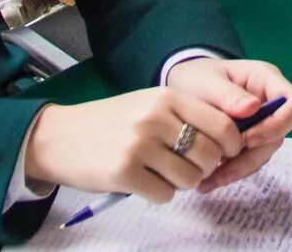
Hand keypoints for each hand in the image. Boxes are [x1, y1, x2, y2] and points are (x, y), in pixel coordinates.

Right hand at [25, 85, 241, 201]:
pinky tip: (144, 183)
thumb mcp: (148, 104)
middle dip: (206, 168)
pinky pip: (164, 194)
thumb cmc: (110, 122)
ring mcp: (139, 145)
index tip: (227, 153)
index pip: (221, 123)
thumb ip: (184, 116)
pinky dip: (160, 194)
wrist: (59, 136)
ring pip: (188, 178)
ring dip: (182, 183)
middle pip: (208, 154)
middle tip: (191, 169)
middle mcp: (155, 118)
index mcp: (166, 97)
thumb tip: (227, 141)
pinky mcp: (123, 172)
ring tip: (163, 175)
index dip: (232, 144)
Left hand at [167, 57, 291, 192]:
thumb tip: (253, 108)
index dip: (278, 126)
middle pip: (278, 136)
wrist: (182, 86)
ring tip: (208, 182)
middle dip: (252, 156)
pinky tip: (208, 179)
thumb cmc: (197, 77)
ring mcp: (262, 123)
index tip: (247, 139)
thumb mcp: (207, 82)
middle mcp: (270, 103)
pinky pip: (249, 160)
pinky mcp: (250, 140)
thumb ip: (228, 94)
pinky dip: (231, 172)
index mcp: (267, 81)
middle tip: (221, 171)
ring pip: (264, 153)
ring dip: (240, 169)